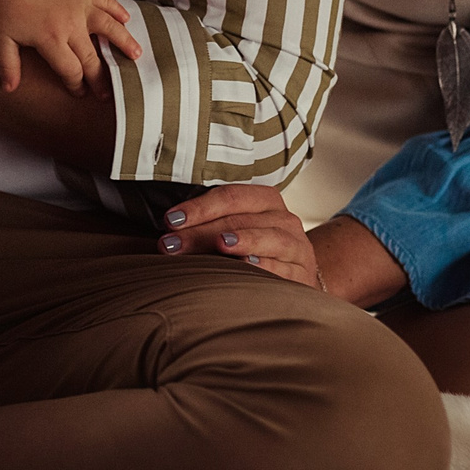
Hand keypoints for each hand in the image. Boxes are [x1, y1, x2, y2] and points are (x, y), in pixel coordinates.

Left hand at [0, 0, 139, 95]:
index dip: (76, 84)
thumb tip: (9, 89)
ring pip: (108, 27)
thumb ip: (7, 65)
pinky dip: (118, 10)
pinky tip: (127, 20)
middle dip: (101, 77)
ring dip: (123, 42)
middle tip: (107, 92)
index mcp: (50, 38)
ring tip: (137, 55)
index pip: (70, 69)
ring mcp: (80, 6)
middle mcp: (70, 24)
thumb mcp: (2, 38)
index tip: (80, 92)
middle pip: (91, 56)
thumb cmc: (8, 9)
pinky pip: (106, 1)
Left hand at [154, 185, 320, 288]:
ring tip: (219, 245)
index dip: (199, 207)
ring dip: (241, 240)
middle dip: (202, 231)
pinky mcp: (302, 273)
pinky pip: (284, 268)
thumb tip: (167, 233)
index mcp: (265, 200)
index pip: (230, 196)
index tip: (170, 220)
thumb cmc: (258, 248)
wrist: (299, 272)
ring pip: (268, 238)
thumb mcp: (239, 228)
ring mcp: (296, 246)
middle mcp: (283, 219)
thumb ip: (209, 226)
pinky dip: (265, 266)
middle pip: (241, 219)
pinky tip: (248, 266)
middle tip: (171, 245)